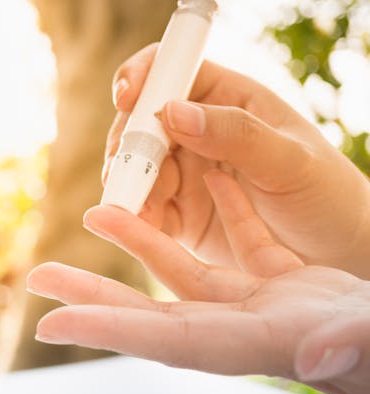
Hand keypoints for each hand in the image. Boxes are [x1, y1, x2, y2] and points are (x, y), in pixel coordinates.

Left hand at [28, 170, 369, 393]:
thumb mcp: (361, 340)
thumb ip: (338, 345)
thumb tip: (318, 351)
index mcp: (241, 344)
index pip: (159, 338)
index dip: (104, 329)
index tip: (52, 324)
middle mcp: (232, 326)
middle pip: (146, 308)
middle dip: (90, 293)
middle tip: (39, 277)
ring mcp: (250, 304)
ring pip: (179, 269)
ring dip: (138, 239)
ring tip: (99, 212)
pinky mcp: (273, 281)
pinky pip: (233, 243)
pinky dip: (215, 211)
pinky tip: (203, 182)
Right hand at [105, 44, 369, 277]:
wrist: (337, 255)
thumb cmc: (327, 196)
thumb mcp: (290, 161)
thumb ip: (235, 134)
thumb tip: (171, 111)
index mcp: (227, 100)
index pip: (171, 71)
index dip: (141, 77)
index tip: (126, 99)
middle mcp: (199, 132)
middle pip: (140, 123)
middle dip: (126, 144)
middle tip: (123, 170)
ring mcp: (184, 173)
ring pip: (134, 168)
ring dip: (126, 184)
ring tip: (131, 205)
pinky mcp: (177, 214)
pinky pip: (143, 210)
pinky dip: (134, 217)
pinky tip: (138, 227)